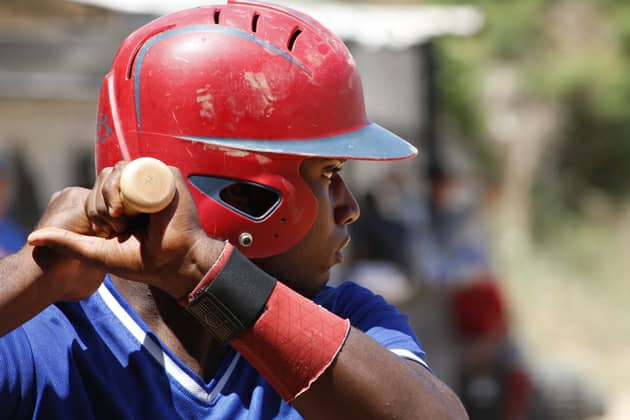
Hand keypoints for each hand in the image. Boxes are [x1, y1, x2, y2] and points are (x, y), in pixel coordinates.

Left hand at [28, 162, 221, 298]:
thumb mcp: (96, 251)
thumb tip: (33, 238)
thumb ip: (66, 243)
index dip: (94, 206)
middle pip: (106, 176)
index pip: (98, 188)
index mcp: (125, 204)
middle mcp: (138, 190)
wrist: (174, 262)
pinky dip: (130, 181)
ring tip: (122, 217)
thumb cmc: (142, 261)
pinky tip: (131, 206)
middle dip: (100, 201)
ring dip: (111, 192)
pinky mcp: (169, 176)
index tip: (107, 232)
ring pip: (119, 170)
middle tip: (116, 226)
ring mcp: (153, 182)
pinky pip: (141, 166)